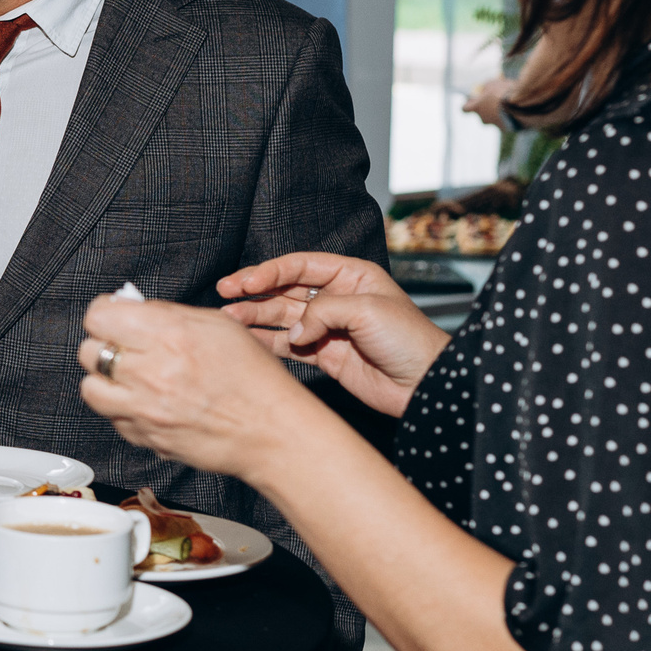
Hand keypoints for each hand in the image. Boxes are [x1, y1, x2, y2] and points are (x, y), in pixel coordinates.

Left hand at [75, 296, 327, 481]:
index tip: (115, 317)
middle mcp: (150, 372)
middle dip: (105, 345)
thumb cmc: (254, 379)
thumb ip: (168, 314)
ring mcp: (144, 409)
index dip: (105, 314)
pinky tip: (146, 402)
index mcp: (169, 336)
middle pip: (89, 351)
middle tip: (126, 347)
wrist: (272, 433)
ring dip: (105, 380)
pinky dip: (122, 409)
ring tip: (129, 377)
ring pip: (90, 388)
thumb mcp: (218, 326)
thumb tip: (131, 307)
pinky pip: (111, 418)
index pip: (99, 316)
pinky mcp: (145, 437)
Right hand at [218, 252, 447, 417]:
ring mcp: (327, 327)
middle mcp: (335, 298)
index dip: (270, 272)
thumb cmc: (409, 339)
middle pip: (284, 289)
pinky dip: (266, 343)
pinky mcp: (323, 355)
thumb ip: (323, 312)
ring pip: (281, 317)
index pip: (300, 266)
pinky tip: (246, 340)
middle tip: (225, 292)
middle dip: (253, 290)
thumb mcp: (367, 310)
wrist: (424, 384)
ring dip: (254, 316)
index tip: (245, 282)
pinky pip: (287, 345)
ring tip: (228, 318)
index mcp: (350, 276)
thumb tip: (296, 332)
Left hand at [463, 76, 513, 128]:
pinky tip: (517, 110)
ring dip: (499, 113)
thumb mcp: (493, 84)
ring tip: (510, 104)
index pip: (465, 108)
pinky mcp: (506, 129)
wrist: (520, 106)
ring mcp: (494, 125)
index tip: (474, 99)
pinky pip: (505, 122)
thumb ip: (487, 87)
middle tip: (496, 100)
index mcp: (477, 107)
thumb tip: (485, 89)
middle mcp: (483, 118)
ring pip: (494, 118)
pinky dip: (509, 118)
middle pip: (482, 114)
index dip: (469, 104)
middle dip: (487, 108)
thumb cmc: (503, 92)